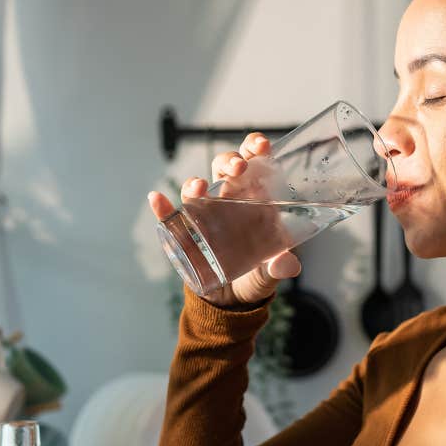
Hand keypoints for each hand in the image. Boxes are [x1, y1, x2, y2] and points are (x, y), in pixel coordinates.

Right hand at [147, 132, 301, 307]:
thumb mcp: (272, 272)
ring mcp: (206, 215)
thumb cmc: (257, 275)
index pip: (255, 166)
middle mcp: (230, 201)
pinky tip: (157, 200)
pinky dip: (162, 208)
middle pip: (225, 169)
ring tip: (200, 187)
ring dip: (196, 182)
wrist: (233, 300)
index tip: (261, 145)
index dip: (255, 150)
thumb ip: (281, 267)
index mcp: (255, 201)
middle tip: (239, 168)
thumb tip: (288, 265)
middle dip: (230, 161)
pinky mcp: (186, 233)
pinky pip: (170, 216)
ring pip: (198, 187)